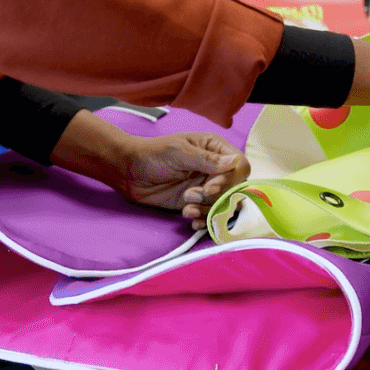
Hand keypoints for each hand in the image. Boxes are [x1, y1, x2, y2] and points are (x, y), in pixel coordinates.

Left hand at [50, 111, 250, 224]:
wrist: (129, 173)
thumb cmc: (152, 154)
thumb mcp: (178, 152)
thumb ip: (206, 159)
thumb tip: (234, 162)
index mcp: (215, 149)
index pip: (240, 166)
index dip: (230, 180)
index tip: (210, 188)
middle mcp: (215, 169)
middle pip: (235, 189)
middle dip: (217, 198)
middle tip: (192, 197)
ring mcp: (207, 187)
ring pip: (224, 205)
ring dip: (208, 211)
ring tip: (186, 208)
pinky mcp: (197, 203)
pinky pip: (210, 215)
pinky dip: (203, 221)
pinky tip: (189, 218)